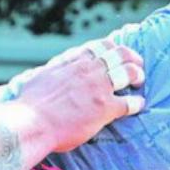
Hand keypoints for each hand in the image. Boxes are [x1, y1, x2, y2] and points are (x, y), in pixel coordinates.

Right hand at [12, 37, 145, 152]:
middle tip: (137, 64)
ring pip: (129, 73)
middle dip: (132, 57)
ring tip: (139, 81)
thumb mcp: (40, 78)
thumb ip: (52, 73)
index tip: (116, 52)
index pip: (100, 46)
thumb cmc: (29, 106)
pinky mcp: (105, 108)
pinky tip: (139, 105)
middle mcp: (89, 70)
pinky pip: (129, 102)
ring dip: (137, 75)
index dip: (112, 47)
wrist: (30, 123)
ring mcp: (99, 88)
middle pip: (120, 54)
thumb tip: (49, 74)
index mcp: (73, 62)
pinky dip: (137, 103)